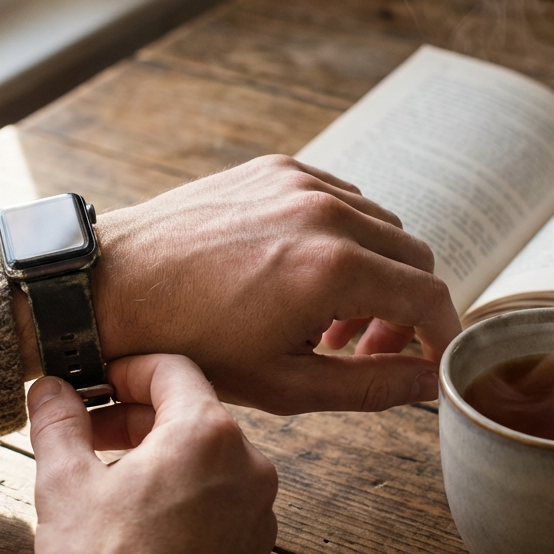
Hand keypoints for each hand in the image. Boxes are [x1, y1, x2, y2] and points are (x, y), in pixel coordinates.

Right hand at [29, 355, 276, 553]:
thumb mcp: (66, 485)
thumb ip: (59, 424)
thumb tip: (51, 389)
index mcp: (207, 433)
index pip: (171, 369)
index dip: (124, 370)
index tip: (94, 386)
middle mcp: (248, 464)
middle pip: (190, 414)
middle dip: (135, 419)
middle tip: (90, 437)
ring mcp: (258, 509)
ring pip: (207, 460)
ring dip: (160, 459)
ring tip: (112, 486)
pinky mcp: (256, 548)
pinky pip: (221, 501)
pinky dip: (186, 496)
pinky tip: (144, 524)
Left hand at [91, 154, 460, 414]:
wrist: (110, 288)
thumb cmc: (187, 344)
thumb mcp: (284, 384)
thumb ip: (370, 385)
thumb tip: (427, 382)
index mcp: (334, 268)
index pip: (429, 296)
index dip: (443, 336)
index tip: (433, 362)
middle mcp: (325, 212)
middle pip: (413, 255)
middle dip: (406, 307)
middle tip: (368, 350)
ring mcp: (298, 182)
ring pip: (379, 223)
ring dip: (376, 271)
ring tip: (328, 321)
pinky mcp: (273, 169)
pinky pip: (339, 198)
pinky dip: (342, 236)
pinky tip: (302, 277)